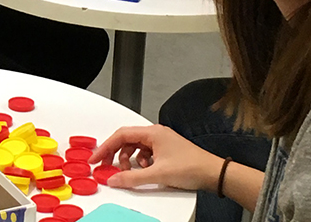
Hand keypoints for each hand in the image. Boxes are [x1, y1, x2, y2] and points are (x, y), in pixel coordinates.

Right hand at [89, 125, 222, 191]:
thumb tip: (114, 179)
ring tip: (131, 172)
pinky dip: (140, 163)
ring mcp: (162, 142)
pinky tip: (145, 171)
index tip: (96, 158)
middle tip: (106, 165)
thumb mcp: (157, 174)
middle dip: (115, 154)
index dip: (105, 147)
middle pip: (127, 140)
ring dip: (129, 160)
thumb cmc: (193, 166)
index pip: (121, 135)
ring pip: (136, 148)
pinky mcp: (167, 151)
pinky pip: (145, 154)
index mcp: (153, 132)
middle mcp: (156, 134)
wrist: (214, 173)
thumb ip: (132, 177)